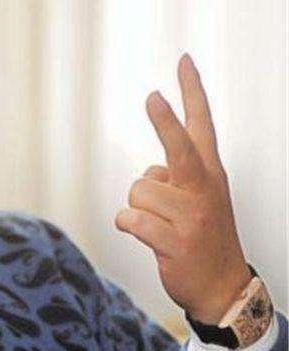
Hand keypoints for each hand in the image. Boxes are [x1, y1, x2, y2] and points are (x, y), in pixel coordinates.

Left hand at [115, 53, 251, 323]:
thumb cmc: (203, 238)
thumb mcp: (202, 201)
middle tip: (152, 96)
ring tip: (159, 225)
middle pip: (179, 148)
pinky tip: (150, 239)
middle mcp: (203, 190)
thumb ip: (177, 178)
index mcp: (209, 176)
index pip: (202, 125)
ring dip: (138, 207)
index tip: (183, 62)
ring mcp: (191, 217)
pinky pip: (129, 219)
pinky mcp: (173, 241)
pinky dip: (129, 227)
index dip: (192, 92)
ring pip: (138, 190)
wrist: (222, 287)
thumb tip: (149, 173)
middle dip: (164, 121)